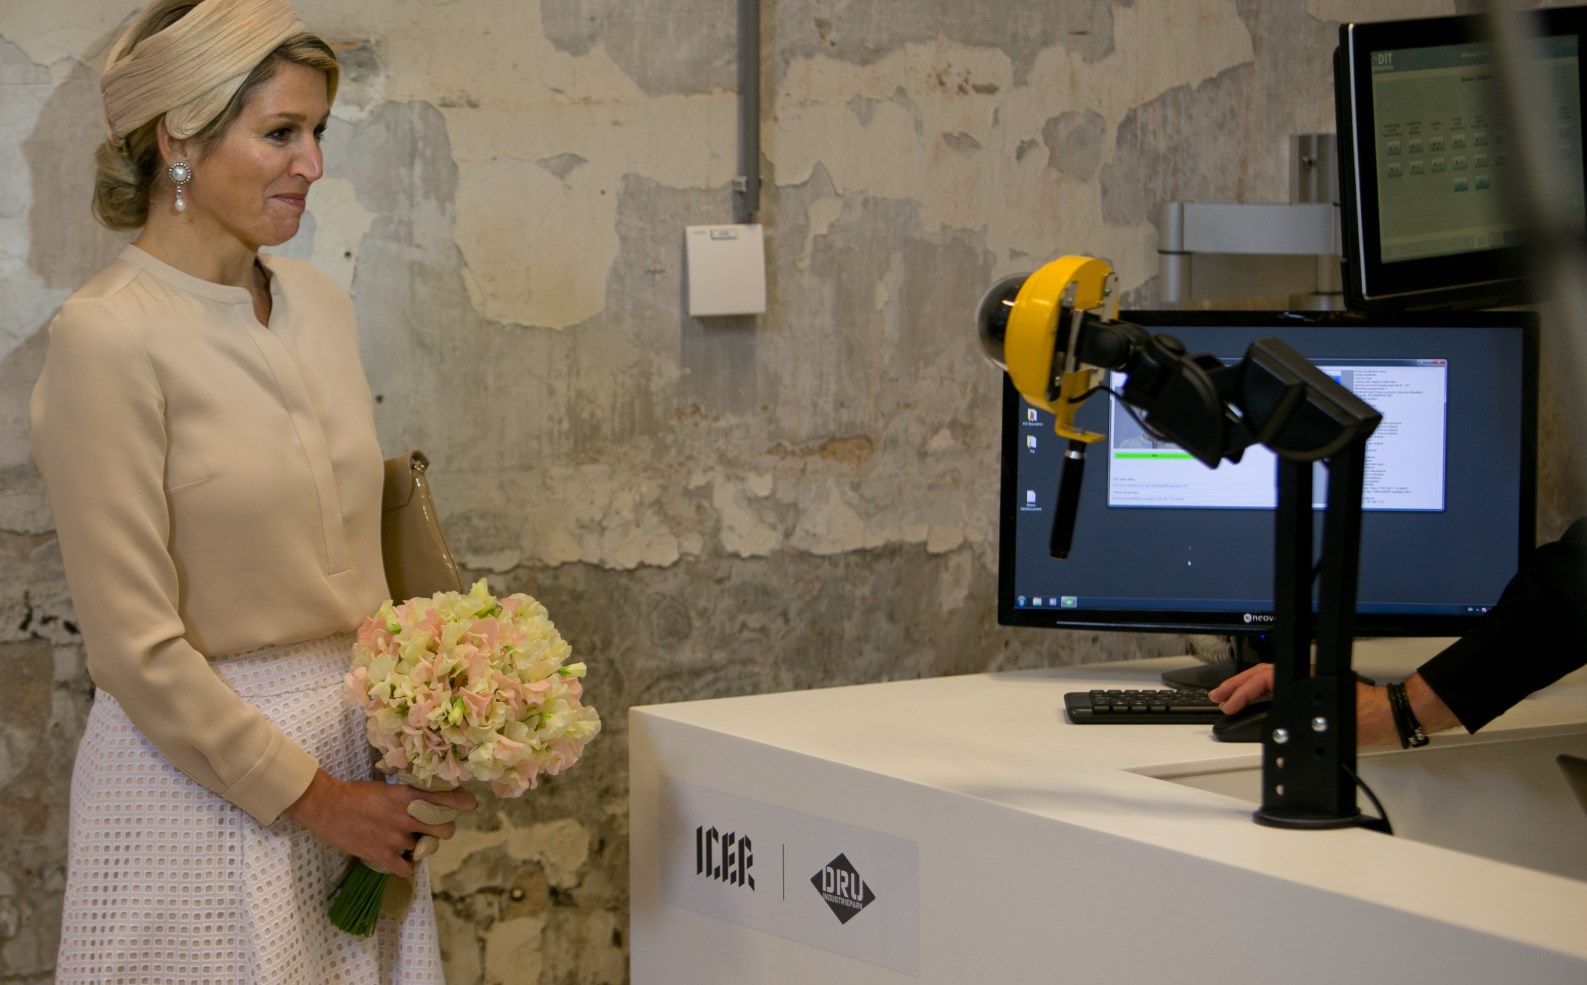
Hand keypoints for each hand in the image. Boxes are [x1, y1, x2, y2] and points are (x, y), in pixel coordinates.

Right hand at [283, 770, 477, 876]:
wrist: (326, 806)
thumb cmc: (354, 793)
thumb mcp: (388, 787)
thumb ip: (408, 796)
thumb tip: (425, 801)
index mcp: (410, 796)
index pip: (448, 799)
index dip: (463, 802)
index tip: (470, 804)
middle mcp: (409, 817)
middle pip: (445, 830)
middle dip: (441, 830)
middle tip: (430, 829)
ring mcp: (397, 838)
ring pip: (425, 849)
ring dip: (418, 846)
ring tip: (404, 841)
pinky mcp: (383, 856)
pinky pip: (407, 869)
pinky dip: (404, 865)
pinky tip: (397, 859)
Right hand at [1209, 663, 1402, 746]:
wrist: (1392, 719)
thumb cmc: (1370, 718)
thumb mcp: (1330, 719)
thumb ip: (1301, 718)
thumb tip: (1273, 723)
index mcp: (1306, 679)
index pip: (1265, 679)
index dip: (1242, 692)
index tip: (1228, 704)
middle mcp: (1306, 680)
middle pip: (1262, 677)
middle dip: (1237, 686)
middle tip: (1218, 697)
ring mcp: (1309, 688)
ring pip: (1270, 682)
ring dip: (1247, 690)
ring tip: (1230, 699)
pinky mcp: (1314, 699)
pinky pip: (1279, 692)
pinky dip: (1262, 697)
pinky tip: (1256, 706)